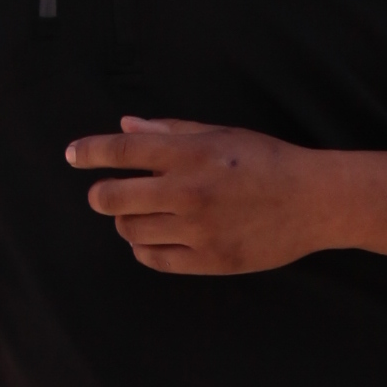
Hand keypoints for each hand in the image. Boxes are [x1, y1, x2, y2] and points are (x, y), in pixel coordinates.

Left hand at [67, 118, 330, 274]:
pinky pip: (153, 258)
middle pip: (113, 198)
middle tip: (105, 194)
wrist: (313, 201)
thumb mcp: (219, 134)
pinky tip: (154, 236)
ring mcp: (196, 229)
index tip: (73, 155)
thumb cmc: (266, 161)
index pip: (121, 151)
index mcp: (189, 154)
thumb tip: (125, 126)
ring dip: (126, 221)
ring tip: (141, 214)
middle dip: (101, 195)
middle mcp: (187, 192)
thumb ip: (169, 132)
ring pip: (130, 231)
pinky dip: (144, 247)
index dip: (89, 152)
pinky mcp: (208, 259)